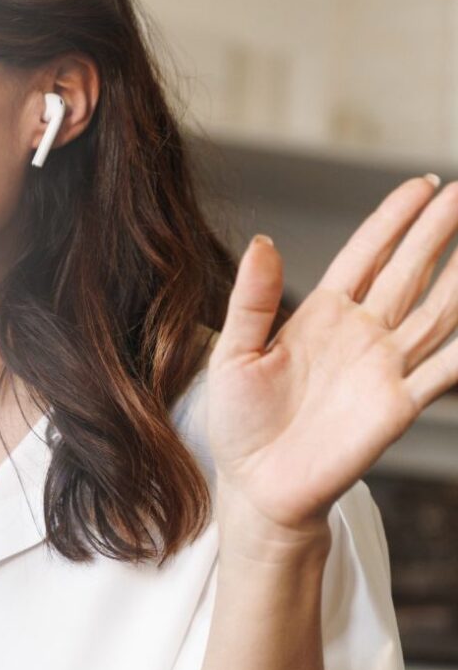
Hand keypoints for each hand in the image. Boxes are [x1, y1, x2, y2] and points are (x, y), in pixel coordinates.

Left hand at [206, 174, 457, 538]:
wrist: (255, 485)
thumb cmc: (240, 421)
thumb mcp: (233, 355)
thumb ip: (252, 300)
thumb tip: (262, 241)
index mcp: (321, 315)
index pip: (366, 255)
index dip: (394, 219)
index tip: (424, 184)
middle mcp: (361, 333)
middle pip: (411, 270)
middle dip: (441, 230)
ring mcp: (385, 366)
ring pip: (439, 309)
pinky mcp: (399, 404)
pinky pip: (446, 369)